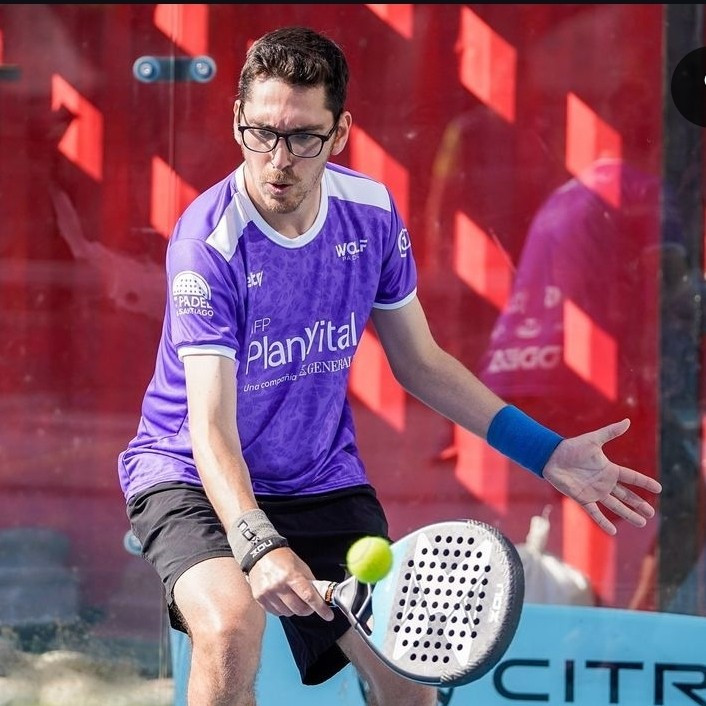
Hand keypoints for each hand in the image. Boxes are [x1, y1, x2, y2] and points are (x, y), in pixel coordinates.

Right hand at [247, 547, 333, 621]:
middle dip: (308, 610)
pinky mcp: (260, 598)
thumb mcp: (301, 566)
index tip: (328, 615)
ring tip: (293, 598)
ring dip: (294, 609)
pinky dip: (282, 609)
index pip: (308, 596)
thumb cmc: (283, 559)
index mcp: (291, 576)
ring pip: (287, 613)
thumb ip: (311, 582)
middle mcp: (279, 586)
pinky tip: (283, 600)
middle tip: (310, 605)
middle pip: (299, 609)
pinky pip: (276, 613)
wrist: (261, 554)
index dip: (320, 608)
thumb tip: (321, 597)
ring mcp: (268, 593)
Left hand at [542, 418, 661, 534]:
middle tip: (651, 513)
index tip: (659, 489)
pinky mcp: (582, 498)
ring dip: (628, 514)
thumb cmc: (571, 447)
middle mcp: (604, 482)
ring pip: (615, 505)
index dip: (644, 483)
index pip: (631, 477)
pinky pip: (595, 513)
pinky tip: (614, 531)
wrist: (551, 456)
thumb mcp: (593, 439)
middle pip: (626, 495)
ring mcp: (594, 491)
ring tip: (641, 522)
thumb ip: (610, 432)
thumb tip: (628, 421)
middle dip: (638, 504)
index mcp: (608, 469)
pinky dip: (603, 522)